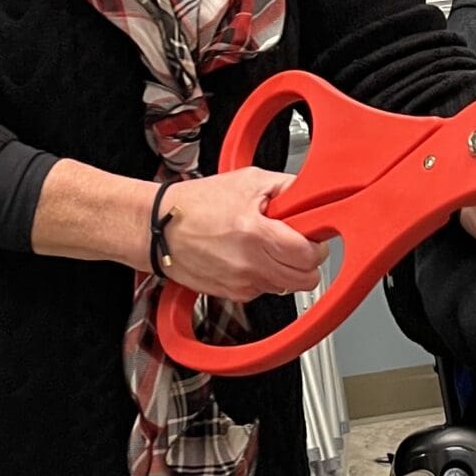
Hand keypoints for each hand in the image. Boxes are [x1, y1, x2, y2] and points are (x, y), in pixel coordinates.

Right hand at [157, 167, 324, 301]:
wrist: (159, 228)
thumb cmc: (196, 204)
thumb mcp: (247, 180)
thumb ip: (287, 187)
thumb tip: (314, 195)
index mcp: (255, 233)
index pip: (309, 255)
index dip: (316, 244)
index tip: (311, 235)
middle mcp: (249, 265)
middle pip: (305, 280)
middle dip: (306, 261)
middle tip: (295, 242)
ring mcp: (240, 284)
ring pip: (286, 288)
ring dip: (285, 270)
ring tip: (267, 246)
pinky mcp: (232, 295)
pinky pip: (264, 290)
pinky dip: (264, 276)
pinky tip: (249, 256)